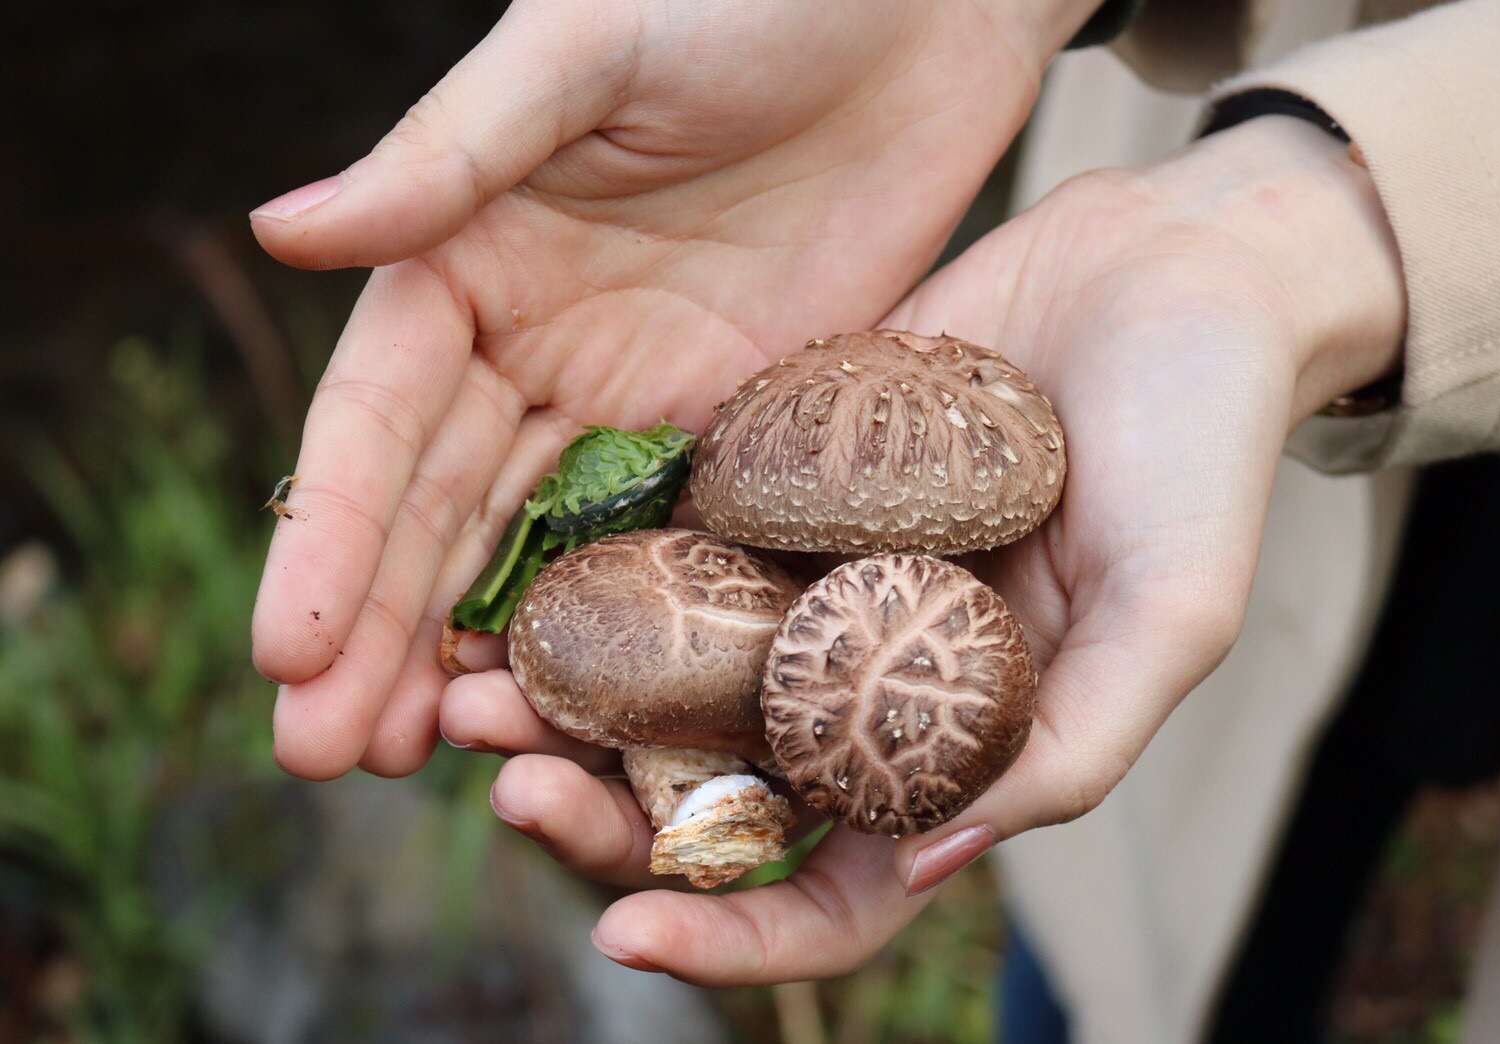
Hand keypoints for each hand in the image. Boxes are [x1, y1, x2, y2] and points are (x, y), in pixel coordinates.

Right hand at [251, 0, 1102, 778]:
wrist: (921, 3)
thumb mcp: (586, 51)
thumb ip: (450, 154)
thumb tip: (281, 230)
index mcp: (471, 262)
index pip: (379, 421)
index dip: (330, 536)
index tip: (286, 652)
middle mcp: (541, 349)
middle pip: (442, 513)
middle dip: (381, 634)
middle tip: (325, 757)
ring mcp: (644, 402)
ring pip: (544, 555)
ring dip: (483, 657)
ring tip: (425, 762)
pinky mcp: (747, 433)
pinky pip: (672, 549)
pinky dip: (623, 632)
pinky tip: (587, 713)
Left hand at [453, 115, 1406, 981]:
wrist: (1166, 274)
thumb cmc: (1202, 447)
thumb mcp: (1172, 612)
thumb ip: (1070, 746)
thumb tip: (928, 863)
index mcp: (953, 748)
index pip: (835, 889)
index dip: (736, 933)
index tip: (632, 928)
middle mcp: (861, 682)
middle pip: (713, 796)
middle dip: (604, 815)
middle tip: (514, 780)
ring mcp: (807, 584)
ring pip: (661, 679)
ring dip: (566, 700)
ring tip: (475, 685)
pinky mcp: (768, 487)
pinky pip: (662, 548)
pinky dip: (587, 577)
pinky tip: (513, 576)